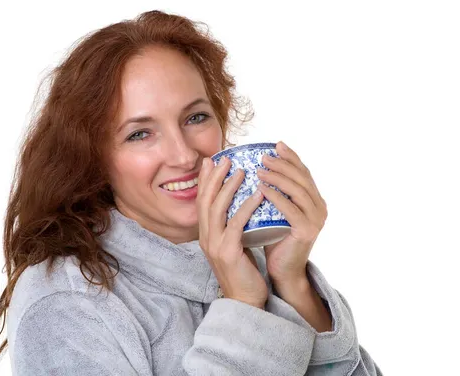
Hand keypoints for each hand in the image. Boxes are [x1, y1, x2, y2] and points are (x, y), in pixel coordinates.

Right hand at [197, 156, 268, 308]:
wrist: (245, 300)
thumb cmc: (244, 271)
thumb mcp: (234, 244)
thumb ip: (233, 226)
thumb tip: (242, 204)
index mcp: (206, 234)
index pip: (202, 201)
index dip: (205, 180)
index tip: (212, 161)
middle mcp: (206, 237)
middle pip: (205, 200)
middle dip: (214, 177)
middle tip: (225, 158)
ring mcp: (214, 245)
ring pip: (217, 208)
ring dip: (228, 186)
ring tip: (241, 169)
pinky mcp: (227, 252)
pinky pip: (236, 224)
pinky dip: (246, 206)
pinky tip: (257, 194)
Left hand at [256, 141, 327, 286]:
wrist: (283, 271)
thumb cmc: (274, 239)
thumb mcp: (275, 211)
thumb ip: (274, 192)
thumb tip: (255, 168)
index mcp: (314, 200)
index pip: (303, 172)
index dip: (292, 157)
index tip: (276, 144)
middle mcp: (320, 207)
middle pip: (302, 178)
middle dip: (283, 163)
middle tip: (264, 156)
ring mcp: (316, 219)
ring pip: (298, 190)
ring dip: (278, 177)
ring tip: (259, 169)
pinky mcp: (307, 231)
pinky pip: (291, 209)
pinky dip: (276, 196)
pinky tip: (261, 188)